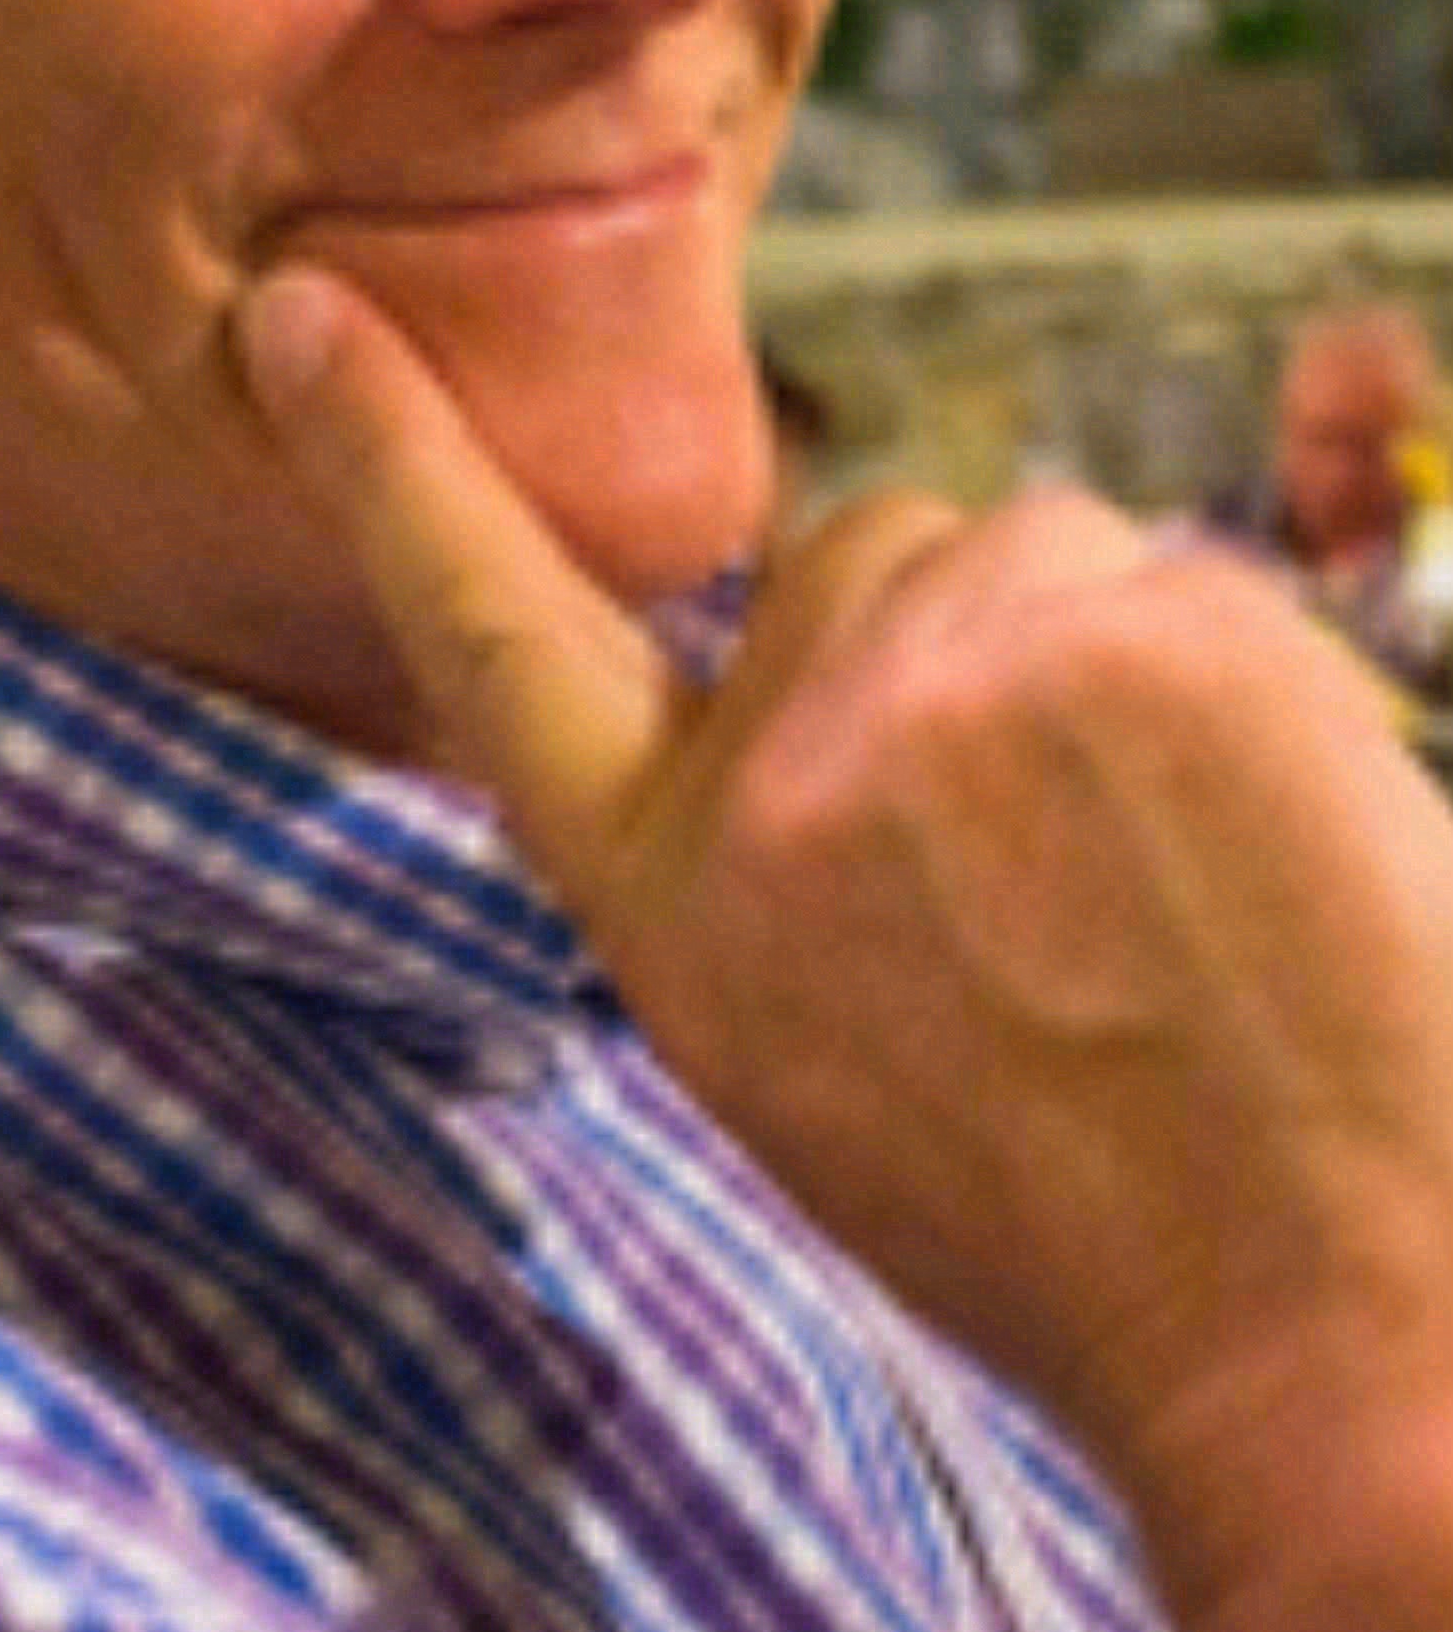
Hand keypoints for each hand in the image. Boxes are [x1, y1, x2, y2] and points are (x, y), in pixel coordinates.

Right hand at [239, 263, 1452, 1631]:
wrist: (1331, 1316)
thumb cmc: (1080, 1222)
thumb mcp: (804, 1066)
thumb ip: (750, 858)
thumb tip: (794, 720)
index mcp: (670, 892)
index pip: (488, 632)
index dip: (388, 461)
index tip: (299, 314)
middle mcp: (780, 758)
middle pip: (860, 558)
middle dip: (950, 654)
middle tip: (1066, 857)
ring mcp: (957, 671)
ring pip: (1025, 554)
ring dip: (1091, 658)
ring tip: (1177, 872)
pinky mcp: (1145, 623)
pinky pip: (1169, 569)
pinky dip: (1226, 676)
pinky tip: (1259, 838)